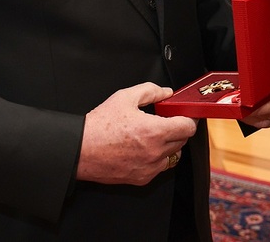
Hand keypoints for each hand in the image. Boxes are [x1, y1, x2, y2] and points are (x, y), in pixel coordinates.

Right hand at [76, 83, 197, 184]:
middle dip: (177, 128)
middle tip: (165, 120)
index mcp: (154, 131)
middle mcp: (155, 152)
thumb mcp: (124, 97)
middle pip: (183, 140)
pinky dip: (158, 158)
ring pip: (174, 155)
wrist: (80, 150)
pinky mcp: (142, 178)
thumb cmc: (98, 126)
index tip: (184, 113)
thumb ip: (150, 91)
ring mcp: (149, 168)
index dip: (189, 117)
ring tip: (154, 135)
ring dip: (170, 144)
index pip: (188, 127)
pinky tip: (145, 148)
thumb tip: (166, 93)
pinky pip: (160, 167)